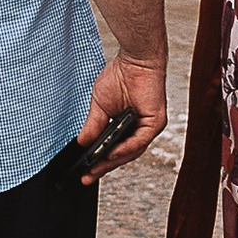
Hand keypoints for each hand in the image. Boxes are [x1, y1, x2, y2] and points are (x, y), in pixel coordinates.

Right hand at [76, 56, 168, 173]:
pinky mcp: (155, 123)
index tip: (84, 172)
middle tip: (87, 177)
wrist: (136, 60)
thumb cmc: (121, 77)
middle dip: (103, 167)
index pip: (114, 150)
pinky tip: (111, 154)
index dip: (99, 162)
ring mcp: (148, 128)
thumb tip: (82, 143)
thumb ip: (93, 126)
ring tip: (96, 169)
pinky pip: (139, 141)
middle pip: (122, 155)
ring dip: (113, 161)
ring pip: (131, 152)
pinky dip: (125, 149)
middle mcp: (139, 130)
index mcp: (126, 127)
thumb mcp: (100, 106)